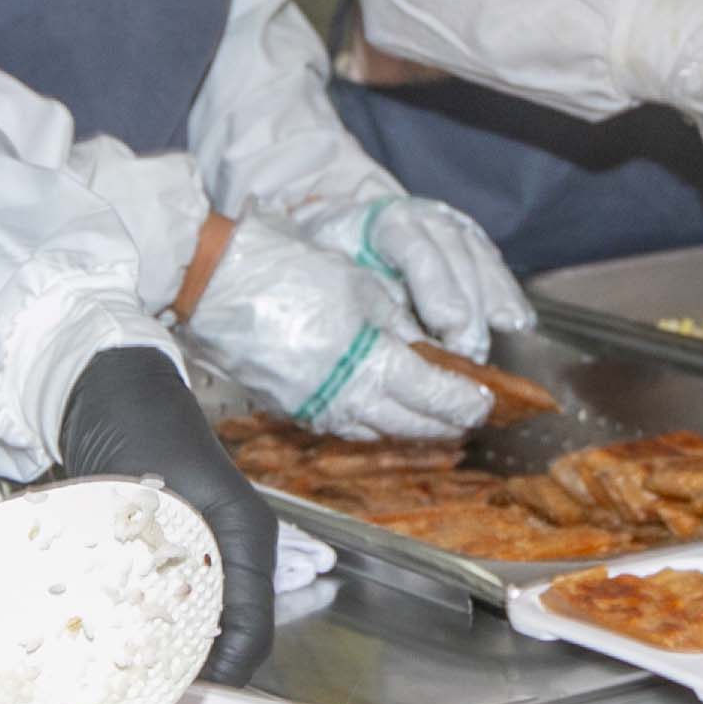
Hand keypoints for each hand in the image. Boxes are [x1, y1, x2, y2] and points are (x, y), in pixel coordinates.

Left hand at [60, 344, 278, 681]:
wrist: (110, 390)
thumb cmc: (133, 430)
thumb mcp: (146, 498)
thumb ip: (150, 564)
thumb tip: (147, 637)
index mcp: (247, 536)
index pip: (254, 629)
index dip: (225, 673)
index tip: (180, 697)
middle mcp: (239, 550)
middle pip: (236, 634)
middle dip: (197, 672)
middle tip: (149, 697)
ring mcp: (212, 552)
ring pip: (207, 624)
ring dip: (174, 653)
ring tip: (132, 677)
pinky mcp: (183, 553)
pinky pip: (181, 604)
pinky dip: (157, 628)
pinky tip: (121, 640)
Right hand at [183, 221, 493, 443]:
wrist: (218, 282)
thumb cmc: (290, 271)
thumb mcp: (363, 288)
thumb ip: (400, 326)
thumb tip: (429, 352)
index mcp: (371, 363)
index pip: (433, 395)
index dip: (464, 402)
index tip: (484, 402)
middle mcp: (345, 398)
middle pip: (408, 424)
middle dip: (443, 424)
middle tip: (466, 418)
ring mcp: (313, 410)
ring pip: (374, 432)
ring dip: (407, 429)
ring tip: (430, 422)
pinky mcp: (288, 409)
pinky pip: (339, 425)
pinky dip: (368, 424)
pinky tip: (378, 413)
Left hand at [286, 191, 535, 355]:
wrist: (346, 224)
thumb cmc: (339, 258)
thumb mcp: (340, 275)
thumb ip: (371, 303)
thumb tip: (404, 348)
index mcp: (386, 222)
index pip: (416, 250)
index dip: (437, 289)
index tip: (448, 326)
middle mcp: (426, 218)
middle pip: (458, 261)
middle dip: (469, 311)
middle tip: (471, 355)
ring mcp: (453, 226)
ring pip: (482, 261)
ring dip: (494, 305)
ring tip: (502, 343)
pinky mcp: (472, 239)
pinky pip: (495, 266)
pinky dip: (507, 296)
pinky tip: (519, 323)